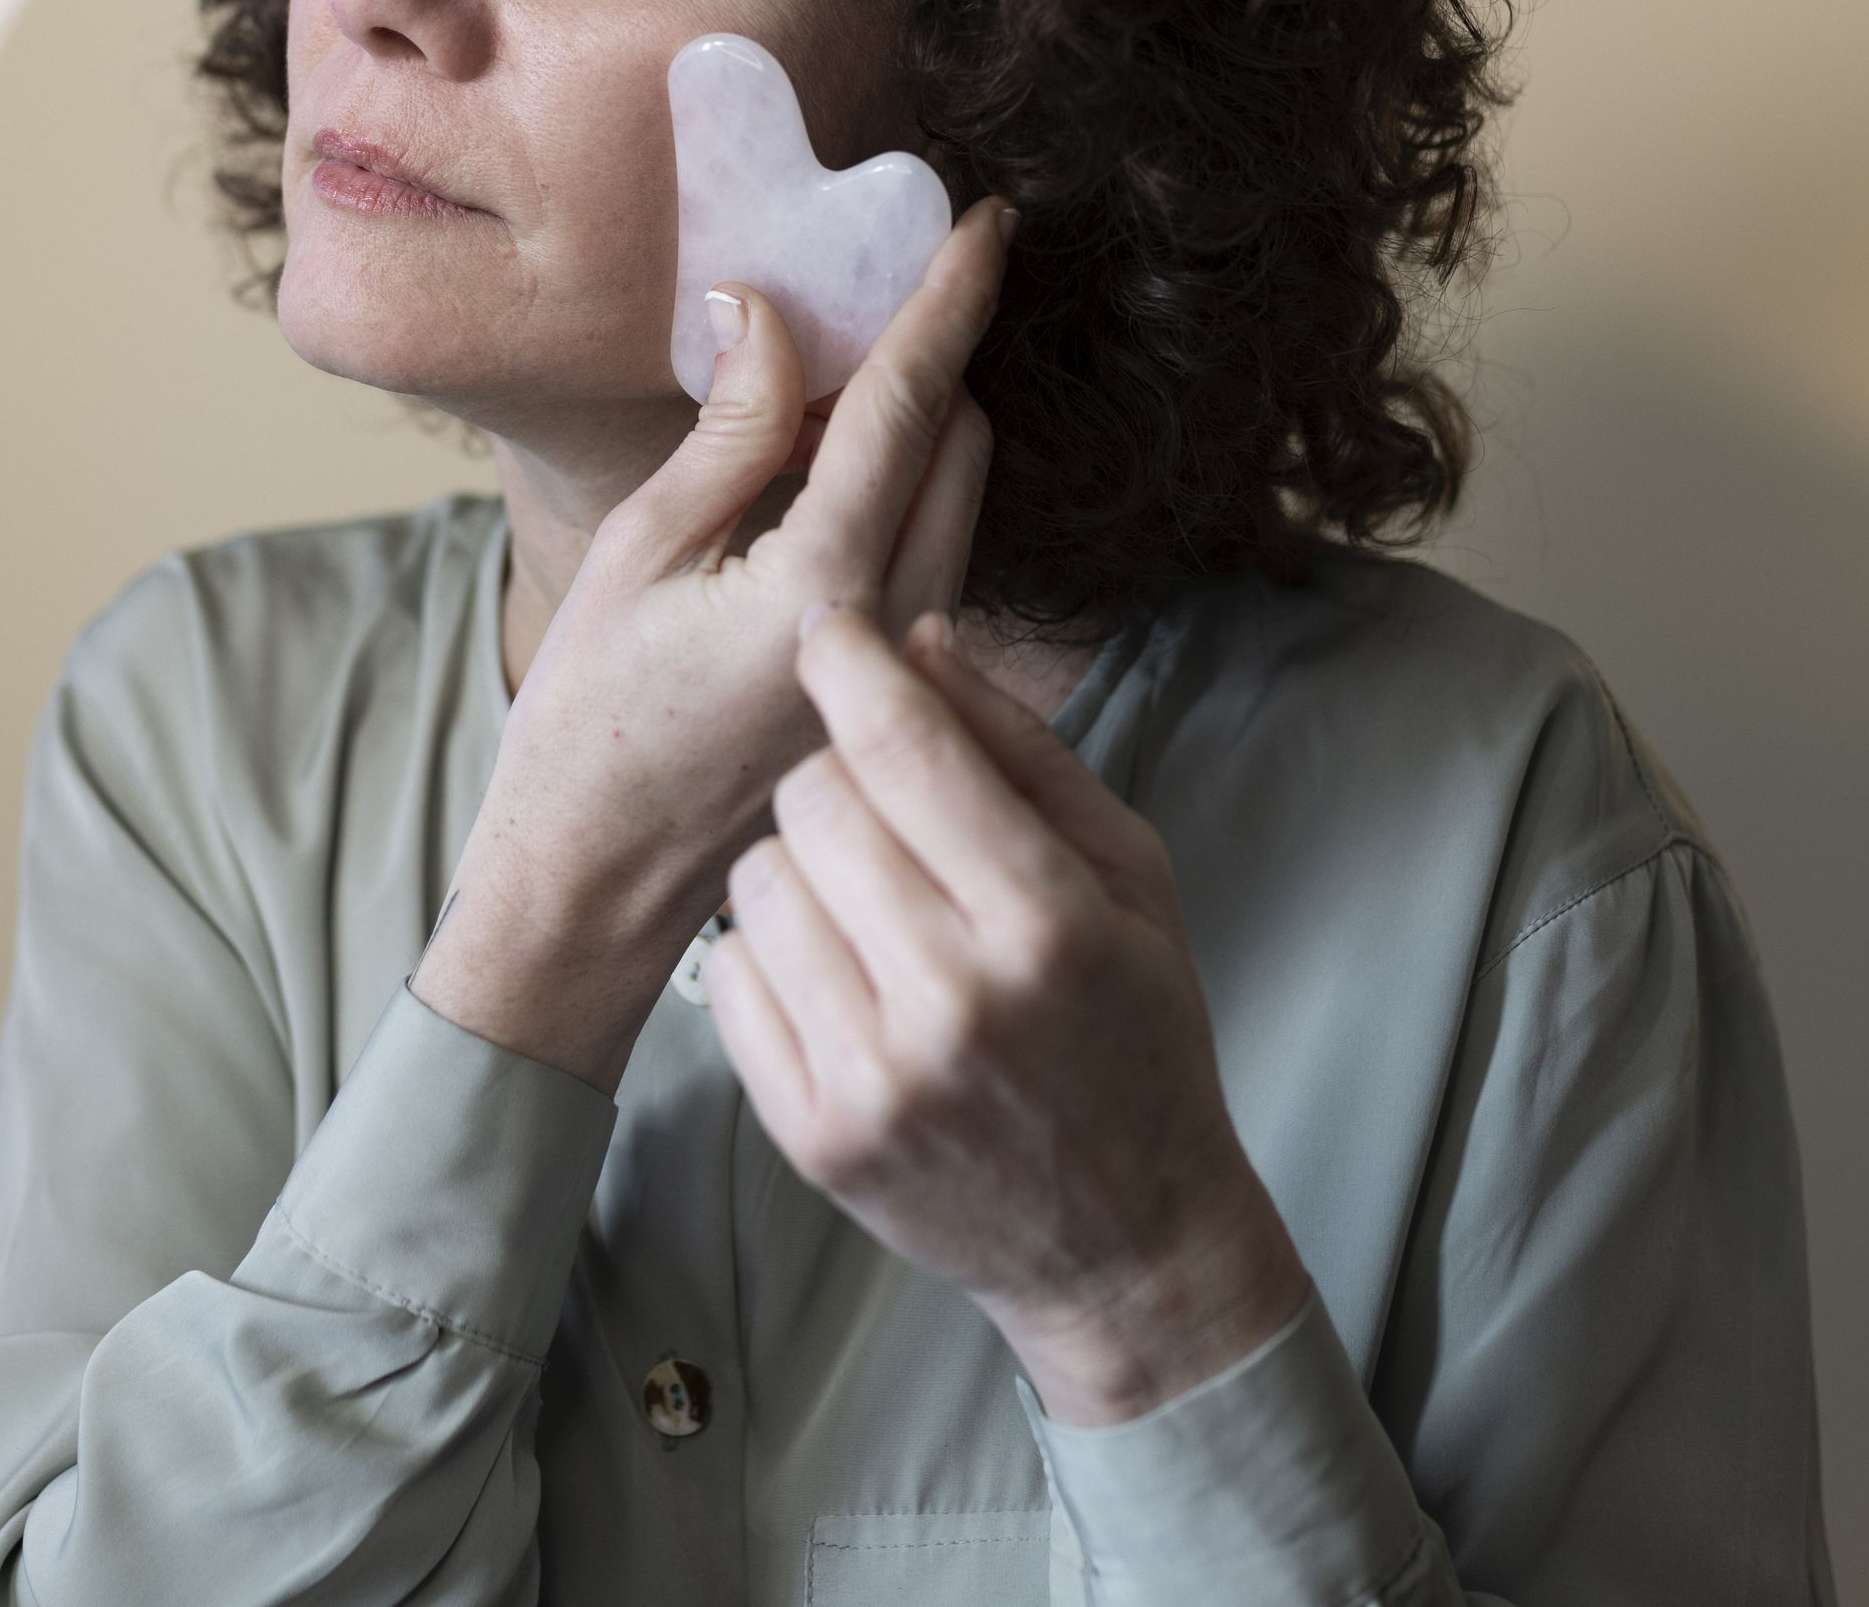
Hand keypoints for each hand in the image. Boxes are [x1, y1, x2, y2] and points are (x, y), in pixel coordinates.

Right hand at [413, 202, 1010, 1089]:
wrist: (593, 894)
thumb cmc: (588, 726)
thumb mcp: (640, 553)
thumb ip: (732, 431)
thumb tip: (774, 312)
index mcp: (825, 586)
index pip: (914, 406)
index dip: (952, 301)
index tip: (986, 222)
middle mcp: (895, 630)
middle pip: (963, 445)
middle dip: (935, 356)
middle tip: (864, 299)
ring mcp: (909, 674)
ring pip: (957, 504)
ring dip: (916, 429)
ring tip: (812, 400)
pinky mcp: (899, 698)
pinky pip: (928, 559)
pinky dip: (897, 497)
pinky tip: (810, 488)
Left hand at [700, 608, 1314, 1425]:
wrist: (1124, 1243)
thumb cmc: (1138, 1035)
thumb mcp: (1131, 875)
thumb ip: (1021, 751)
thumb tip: (917, 638)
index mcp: (1047, 925)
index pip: (905, 748)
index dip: (851, 660)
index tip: (830, 624)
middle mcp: (953, 1001)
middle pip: (813, 799)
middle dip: (842, 778)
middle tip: (890, 816)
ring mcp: (872, 1077)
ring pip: (758, 879)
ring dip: (803, 866)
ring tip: (871, 906)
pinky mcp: (811, 1135)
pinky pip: (731, 973)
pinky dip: (775, 954)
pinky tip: (842, 978)